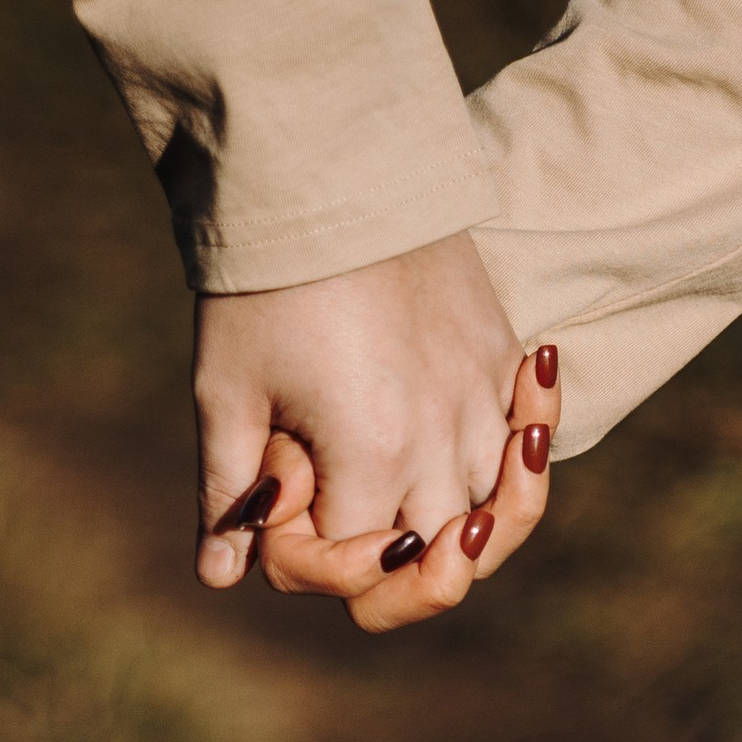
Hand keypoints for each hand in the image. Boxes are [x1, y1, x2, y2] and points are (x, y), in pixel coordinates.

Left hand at [192, 234, 559, 621]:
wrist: (332, 167)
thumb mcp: (226, 389)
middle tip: (363, 552)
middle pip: (438, 564)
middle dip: (392, 572)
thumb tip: (217, 574)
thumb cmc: (264, 283)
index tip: (280, 519)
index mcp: (369, 455)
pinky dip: (509, 466)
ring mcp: (482, 400)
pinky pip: (524, 446)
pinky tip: (491, 457)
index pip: (355, 566)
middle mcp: (440, 441)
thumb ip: (230, 491)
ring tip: (431, 528)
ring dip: (456, 529)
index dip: (309, 560)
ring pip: (491, 516)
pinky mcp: (503, 359)